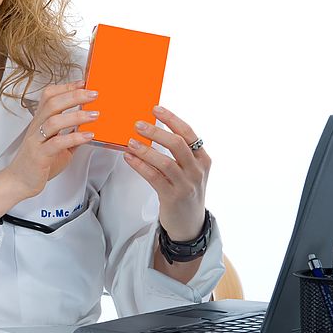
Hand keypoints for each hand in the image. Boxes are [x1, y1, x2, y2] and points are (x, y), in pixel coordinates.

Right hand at [0, 80, 96, 199]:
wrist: (19, 182)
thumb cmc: (37, 164)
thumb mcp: (57, 146)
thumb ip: (70, 137)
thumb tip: (88, 129)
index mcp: (40, 122)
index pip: (49, 96)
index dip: (66, 87)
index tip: (84, 83)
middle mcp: (37, 127)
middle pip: (52, 103)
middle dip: (74, 95)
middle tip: (93, 94)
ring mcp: (37, 140)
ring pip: (54, 120)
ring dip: (77, 115)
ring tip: (94, 115)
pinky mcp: (40, 155)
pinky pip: (57, 143)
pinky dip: (74, 137)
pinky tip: (87, 136)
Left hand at [123, 105, 210, 240]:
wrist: (190, 223)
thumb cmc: (185, 191)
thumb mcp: (189, 170)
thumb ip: (178, 153)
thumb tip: (152, 129)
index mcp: (203, 159)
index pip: (188, 133)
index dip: (171, 119)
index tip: (155, 109)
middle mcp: (197, 170)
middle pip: (178, 144)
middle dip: (157, 132)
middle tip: (138, 124)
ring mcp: (186, 184)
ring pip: (165, 162)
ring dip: (145, 150)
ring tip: (130, 142)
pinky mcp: (172, 197)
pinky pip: (154, 177)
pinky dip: (140, 166)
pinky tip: (129, 158)